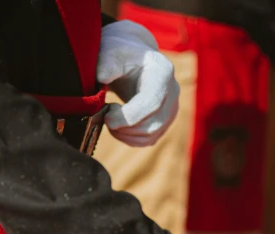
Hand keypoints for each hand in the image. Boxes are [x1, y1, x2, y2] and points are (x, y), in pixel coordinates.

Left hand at [97, 20, 179, 146]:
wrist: (129, 60)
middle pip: (151, 124)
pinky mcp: (163, 122)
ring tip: (109, 116)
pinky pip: (147, 140)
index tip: (107, 117)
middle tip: (104, 115)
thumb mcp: (111, 52)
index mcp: (162, 72)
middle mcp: (172, 91)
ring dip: (123, 133)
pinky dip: (128, 138)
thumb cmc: (119, 55)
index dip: (128, 116)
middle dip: (123, 126)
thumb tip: (102, 75)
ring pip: (149, 135)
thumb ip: (107, 62)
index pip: (152, 103)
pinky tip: (116, 125)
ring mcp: (171, 109)